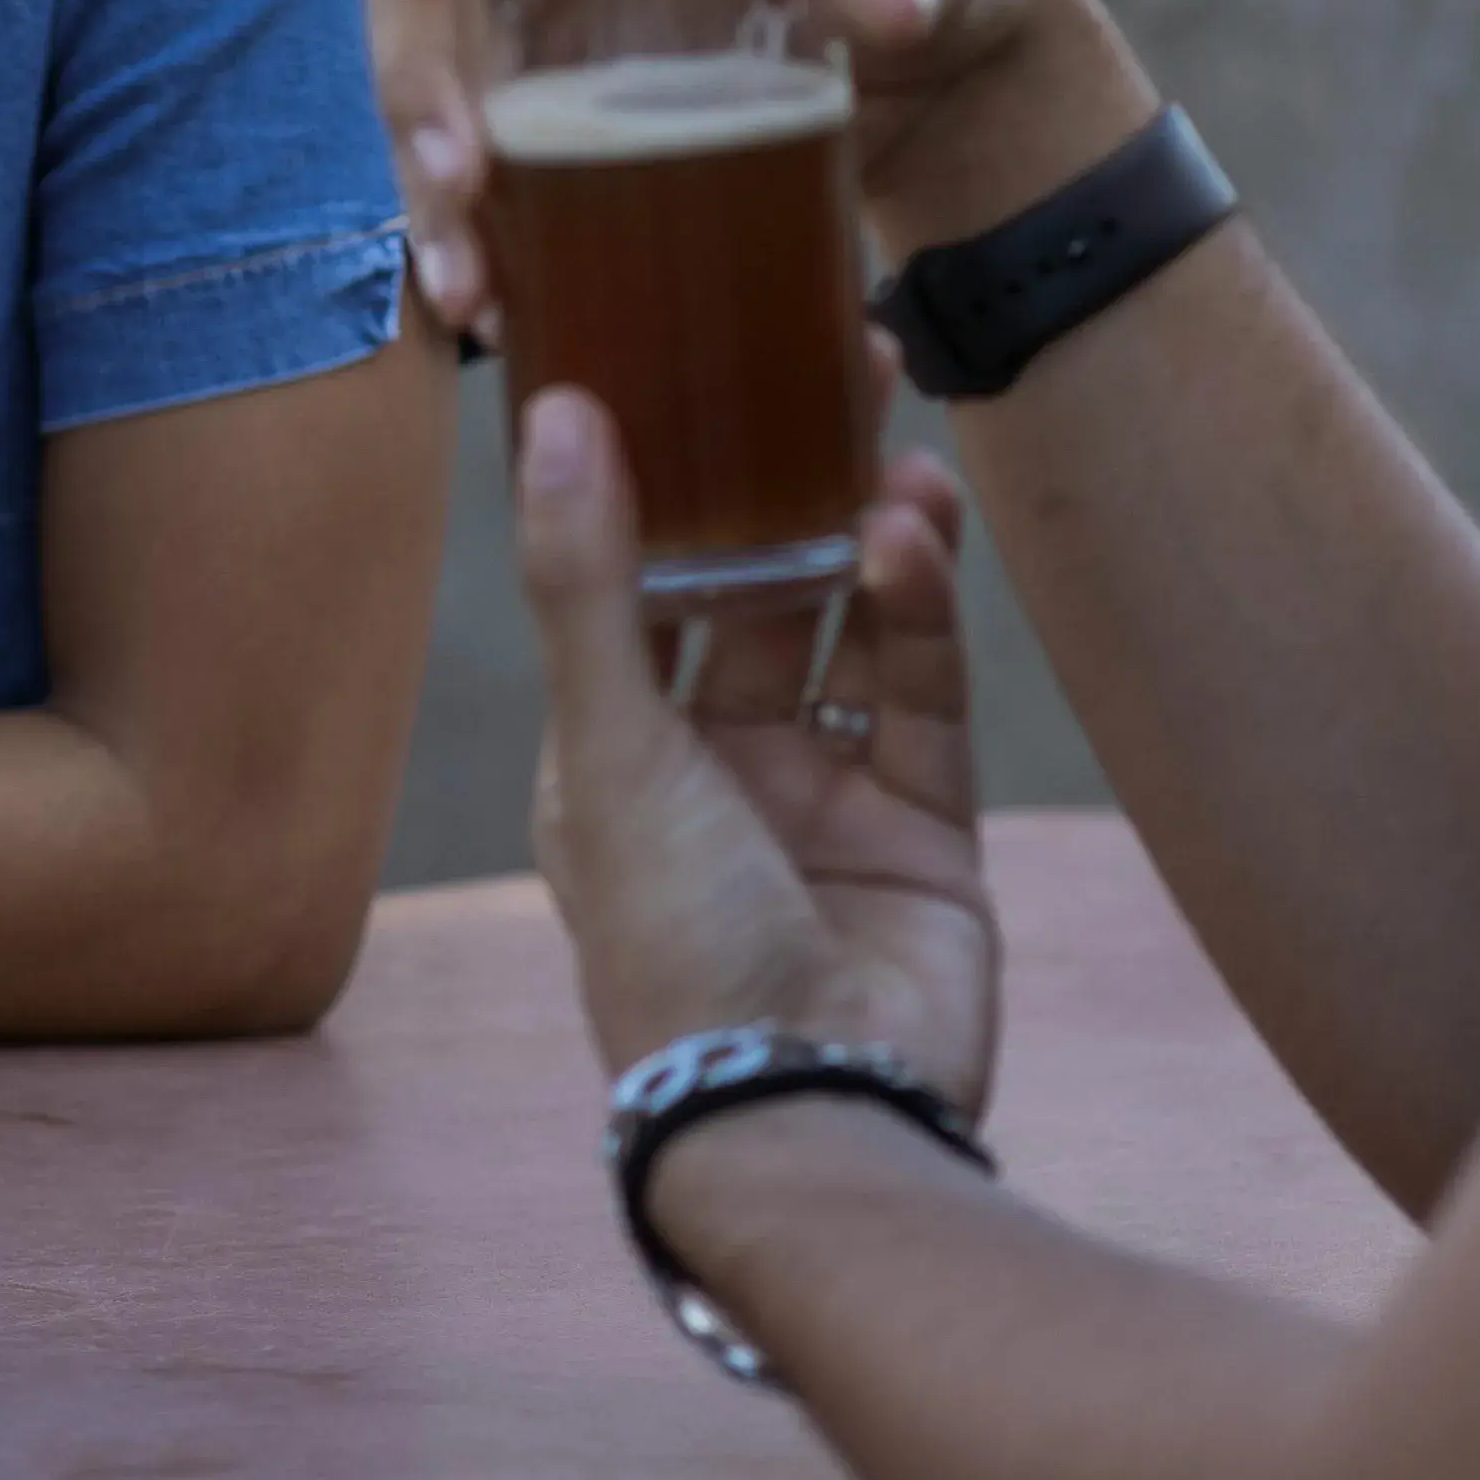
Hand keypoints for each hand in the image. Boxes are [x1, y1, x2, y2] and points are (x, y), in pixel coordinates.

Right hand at [365, 0, 1154, 325]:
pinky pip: (465, 154)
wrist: (943, 68)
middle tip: (458, 166)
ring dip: (426, 173)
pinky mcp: (537, 103)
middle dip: (415, 66)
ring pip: (420, 68)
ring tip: (468, 277)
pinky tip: (486, 300)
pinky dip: (468, 231)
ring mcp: (527, 3)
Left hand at [521, 382, 998, 1114]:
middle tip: (831, 375)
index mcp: (613, 763)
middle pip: (758, 597)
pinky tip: (913, 537)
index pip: (634, 594)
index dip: (665, 489)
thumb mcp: (612, 749)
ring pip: (853, 633)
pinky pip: (924, 697)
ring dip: (869, 540)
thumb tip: (555, 409)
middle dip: (790, 495)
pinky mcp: (924, 833)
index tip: (695, 373)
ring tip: (892, 447)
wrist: (812, 1107)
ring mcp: (825, 803)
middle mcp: (716, 775)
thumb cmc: (675, 943)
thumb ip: (589, 582)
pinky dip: (920, 614)